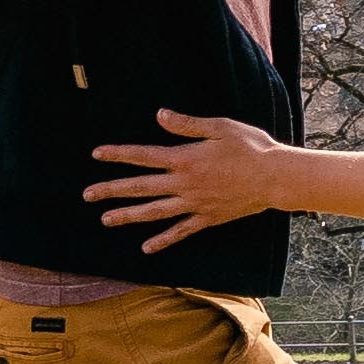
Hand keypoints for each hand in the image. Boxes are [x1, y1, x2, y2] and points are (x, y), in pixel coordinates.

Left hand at [88, 114, 289, 244]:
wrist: (275, 178)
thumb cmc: (251, 147)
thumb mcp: (220, 127)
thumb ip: (187, 125)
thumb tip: (159, 116)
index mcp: (185, 159)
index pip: (143, 156)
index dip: (118, 155)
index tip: (96, 154)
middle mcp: (184, 184)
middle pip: (140, 187)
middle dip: (111, 190)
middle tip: (87, 195)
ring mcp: (194, 204)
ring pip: (154, 213)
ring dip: (128, 216)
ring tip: (105, 220)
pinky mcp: (207, 218)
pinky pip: (180, 232)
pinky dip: (163, 240)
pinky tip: (146, 248)